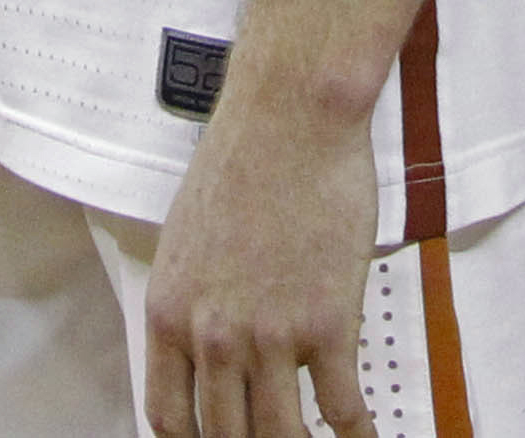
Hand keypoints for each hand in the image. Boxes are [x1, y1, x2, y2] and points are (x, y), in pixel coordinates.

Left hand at [142, 87, 376, 437]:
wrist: (291, 119)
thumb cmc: (244, 162)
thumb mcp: (187, 239)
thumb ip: (193, 301)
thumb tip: (204, 346)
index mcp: (169, 313)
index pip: (168, 416)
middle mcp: (212, 335)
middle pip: (224, 436)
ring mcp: (269, 336)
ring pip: (280, 435)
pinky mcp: (326, 327)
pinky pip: (342, 409)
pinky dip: (357, 436)